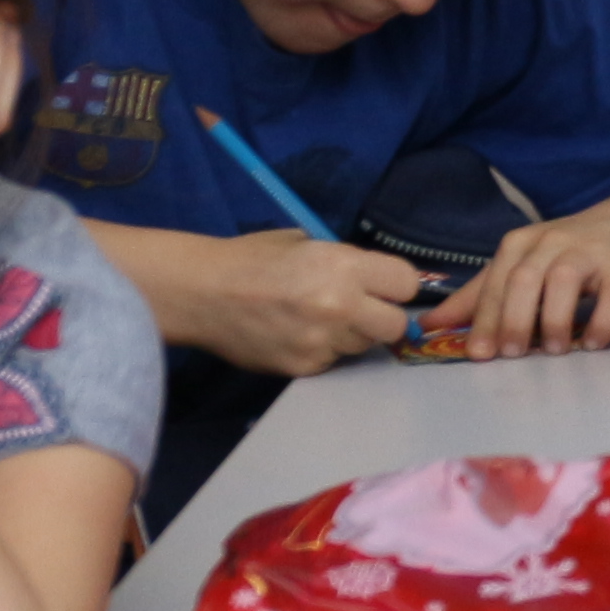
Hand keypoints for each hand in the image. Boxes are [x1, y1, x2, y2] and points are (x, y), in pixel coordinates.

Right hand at [186, 229, 431, 375]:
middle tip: (359, 310)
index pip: (407, 284)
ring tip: (318, 320)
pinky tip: (297, 335)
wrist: (203, 293)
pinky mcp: (305, 367)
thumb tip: (374, 282)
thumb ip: (345, 263)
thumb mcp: (306, 244)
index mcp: (344, 266)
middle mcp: (341, 306)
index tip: (383, 287)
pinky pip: (334, 361)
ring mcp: (323, 341)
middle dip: (381, 317)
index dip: (396, 286)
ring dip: (351, 336)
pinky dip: (323, 351)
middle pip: (394, 326)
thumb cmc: (252, 259)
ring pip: (364, 347)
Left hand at [434, 211, 609, 359]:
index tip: (478, 353)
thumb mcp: (521, 265)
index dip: (484, 319)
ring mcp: (590, 252)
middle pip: (523, 281)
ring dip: (554, 320)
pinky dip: (601, 322)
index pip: (495, 283)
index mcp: (521, 244)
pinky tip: (593, 343)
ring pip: (563, 282)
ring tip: (555, 351)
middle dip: (514, 321)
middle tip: (512, 355)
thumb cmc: (571, 252)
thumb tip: (428, 324)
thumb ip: (478, 295)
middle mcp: (552, 242)